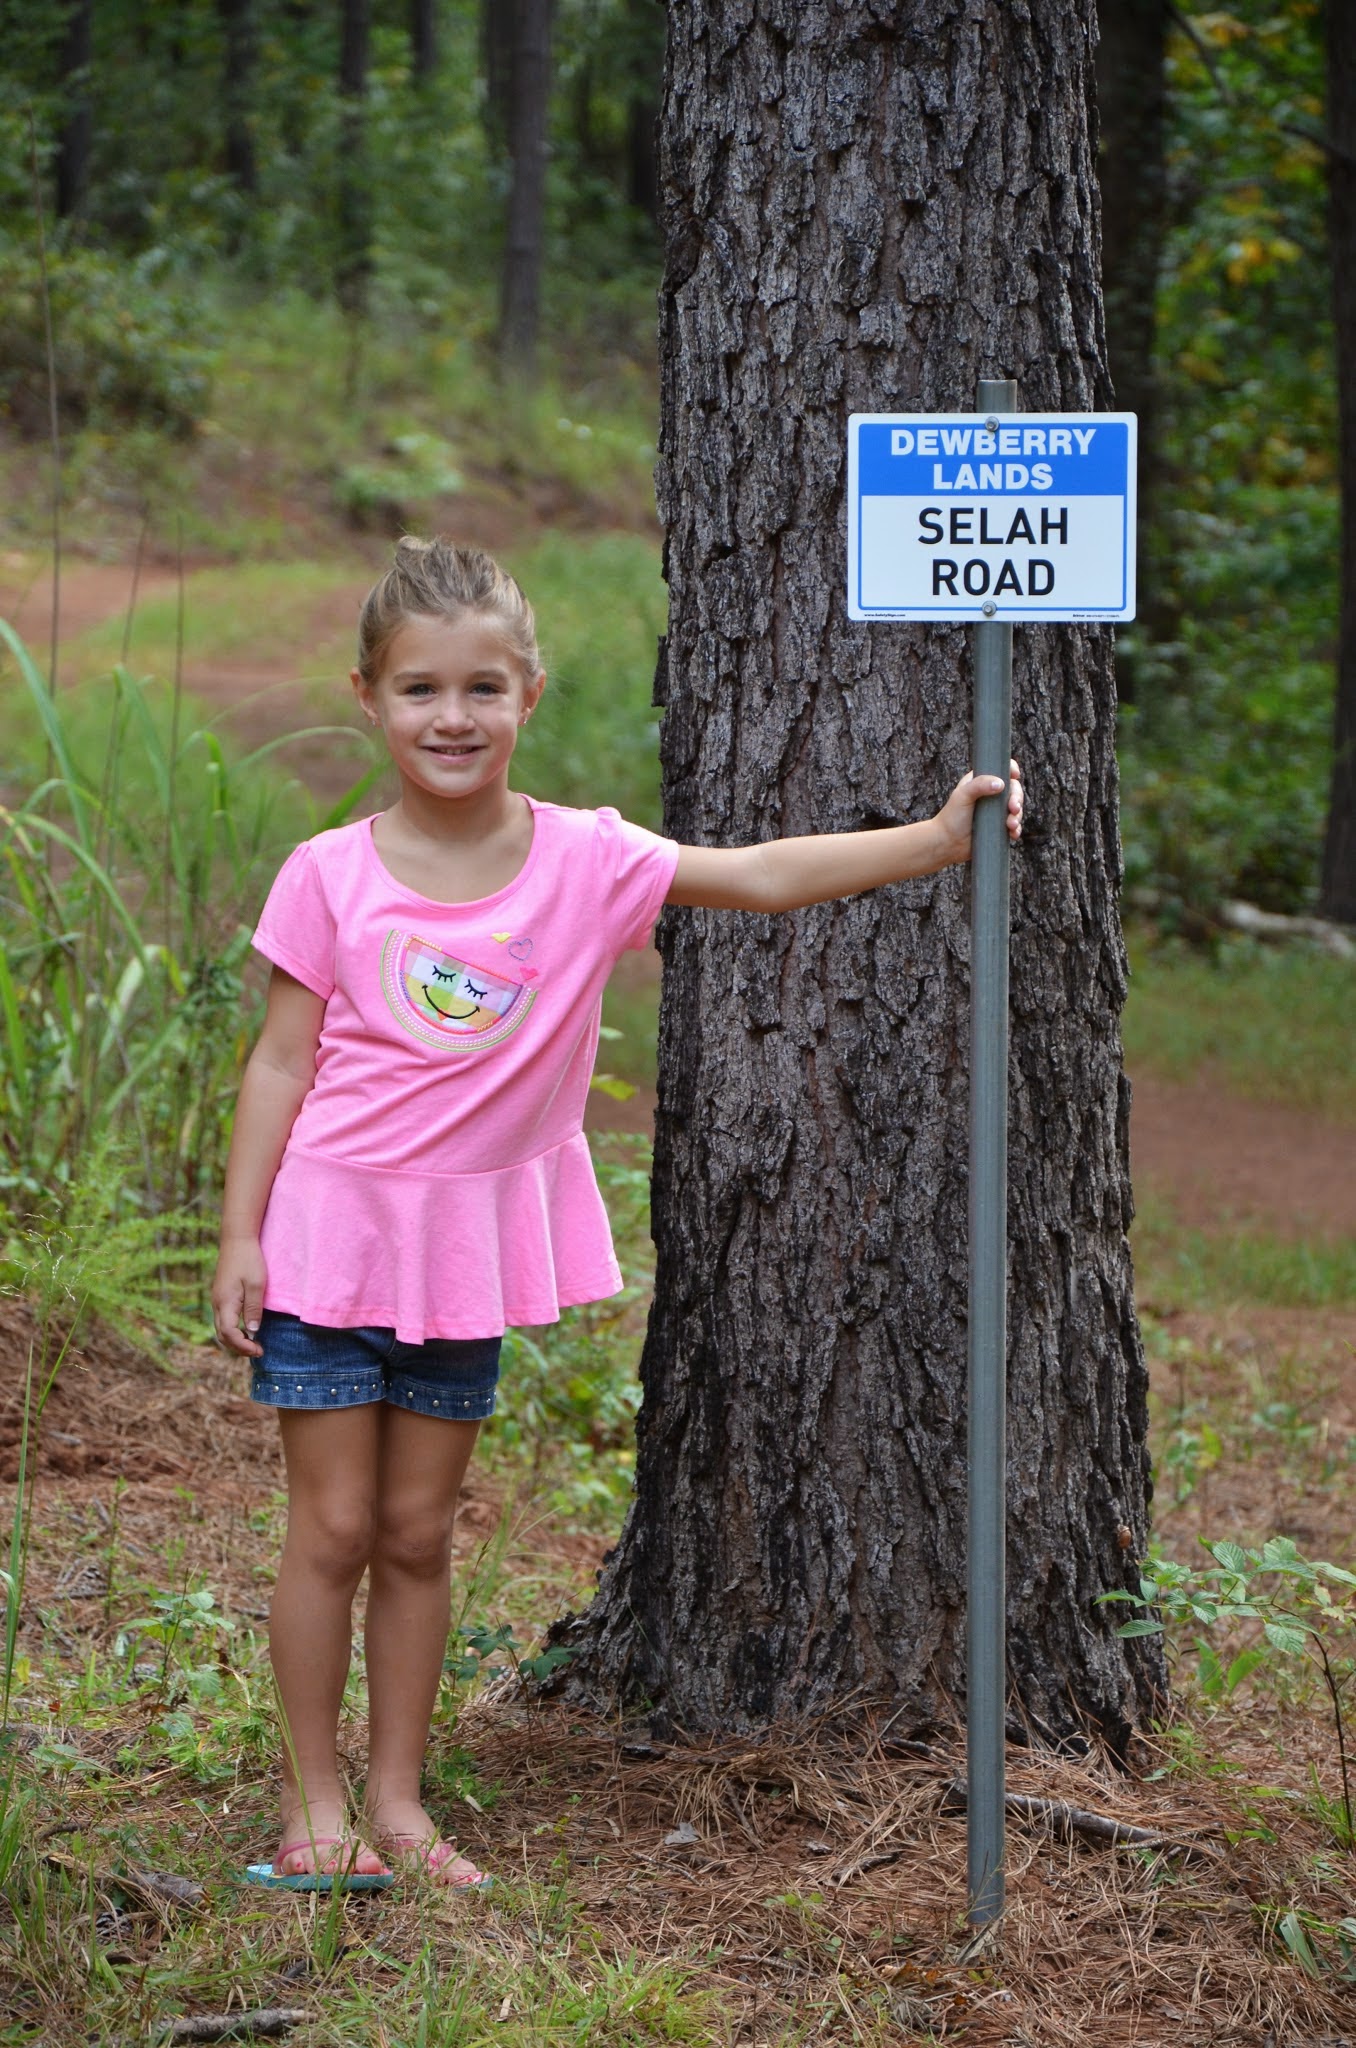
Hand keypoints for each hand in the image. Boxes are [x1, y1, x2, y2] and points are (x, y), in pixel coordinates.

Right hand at [212, 1237, 266, 1357]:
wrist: (237, 1239)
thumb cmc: (249, 1259)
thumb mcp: (257, 1284)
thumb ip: (254, 1309)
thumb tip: (253, 1331)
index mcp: (225, 1302)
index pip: (229, 1334)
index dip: (243, 1346)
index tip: (259, 1350)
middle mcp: (217, 1303)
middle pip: (222, 1335)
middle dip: (238, 1348)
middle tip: (258, 1351)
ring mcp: (217, 1299)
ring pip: (221, 1328)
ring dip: (235, 1340)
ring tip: (253, 1343)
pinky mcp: (221, 1295)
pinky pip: (223, 1319)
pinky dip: (232, 1330)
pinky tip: (246, 1329)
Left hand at [934, 759, 1023, 865]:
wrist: (947, 843)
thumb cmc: (952, 817)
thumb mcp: (963, 795)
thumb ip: (979, 785)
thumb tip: (1001, 784)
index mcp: (982, 782)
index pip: (1001, 770)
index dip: (1011, 770)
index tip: (1015, 775)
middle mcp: (991, 795)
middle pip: (1013, 790)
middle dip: (1017, 798)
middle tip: (1013, 808)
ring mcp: (996, 812)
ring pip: (1016, 809)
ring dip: (1018, 816)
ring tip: (1011, 825)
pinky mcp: (998, 828)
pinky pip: (1013, 827)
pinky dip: (1016, 829)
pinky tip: (1013, 833)